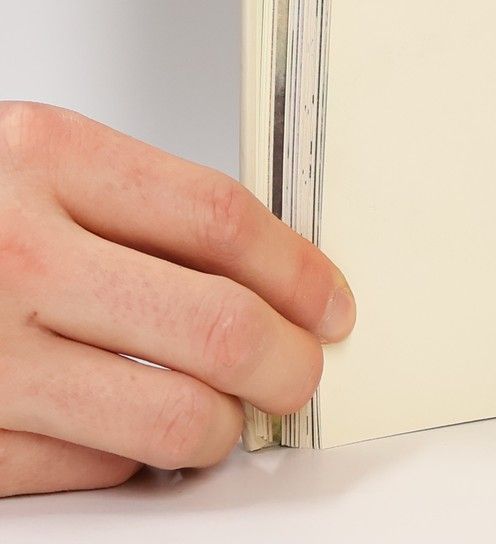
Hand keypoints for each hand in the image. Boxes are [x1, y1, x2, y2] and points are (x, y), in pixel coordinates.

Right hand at [0, 103, 353, 496]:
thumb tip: (265, 268)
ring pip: (165, 417)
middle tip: (301, 375)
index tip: (329, 302)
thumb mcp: (31, 160)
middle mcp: (12, 255)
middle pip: (215, 326)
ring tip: (224, 417)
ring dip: (218, 429)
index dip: (299, 270)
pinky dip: (125, 464)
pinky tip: (126, 439)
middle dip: (286, 365)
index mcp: (42, 161)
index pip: (222, 222)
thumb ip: (133, 202)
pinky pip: (85, 469)